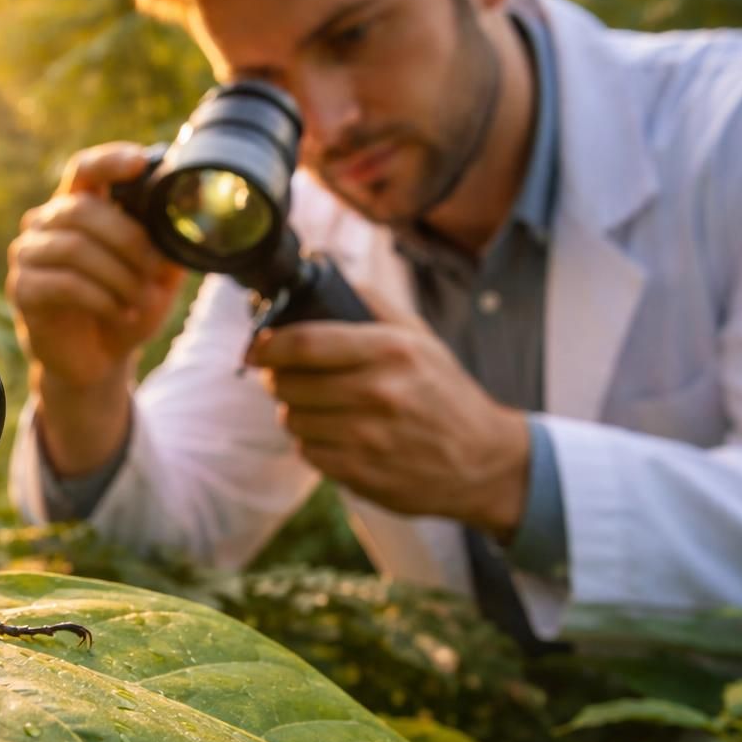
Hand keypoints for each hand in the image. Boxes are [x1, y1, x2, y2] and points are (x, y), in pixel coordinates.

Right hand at [6, 143, 185, 473]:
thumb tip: (190, 213)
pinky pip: (64, 282)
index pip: (85, 168)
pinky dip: (101, 298)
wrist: (98, 361)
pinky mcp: (23, 289)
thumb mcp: (158, 275)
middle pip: (83, 209)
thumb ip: (168, 243)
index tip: (140, 163)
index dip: (109, 160)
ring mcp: (28, 254)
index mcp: (78, 206)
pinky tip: (119, 313)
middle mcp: (45, 222)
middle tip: (155, 271)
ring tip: (140, 299)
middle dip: (129, 240)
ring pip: (74, 247)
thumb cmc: (125, 307)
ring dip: (118, 275)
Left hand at [245, 290, 531, 533]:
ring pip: (294, 420)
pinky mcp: (363, 473)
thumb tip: (320, 267)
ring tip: (318, 407)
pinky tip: (336, 435)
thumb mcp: (420, 338)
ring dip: (296, 412)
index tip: (257, 348)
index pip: (306, 343)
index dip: (269, 345)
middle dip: (279, 379)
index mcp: (391, 350)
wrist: (484, 461)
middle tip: (287, 377)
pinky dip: (313, 443)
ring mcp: (370, 438)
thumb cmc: (444, 392)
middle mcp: (379, 393)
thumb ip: (371, 303)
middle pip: (290, 383)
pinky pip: (308, 453)